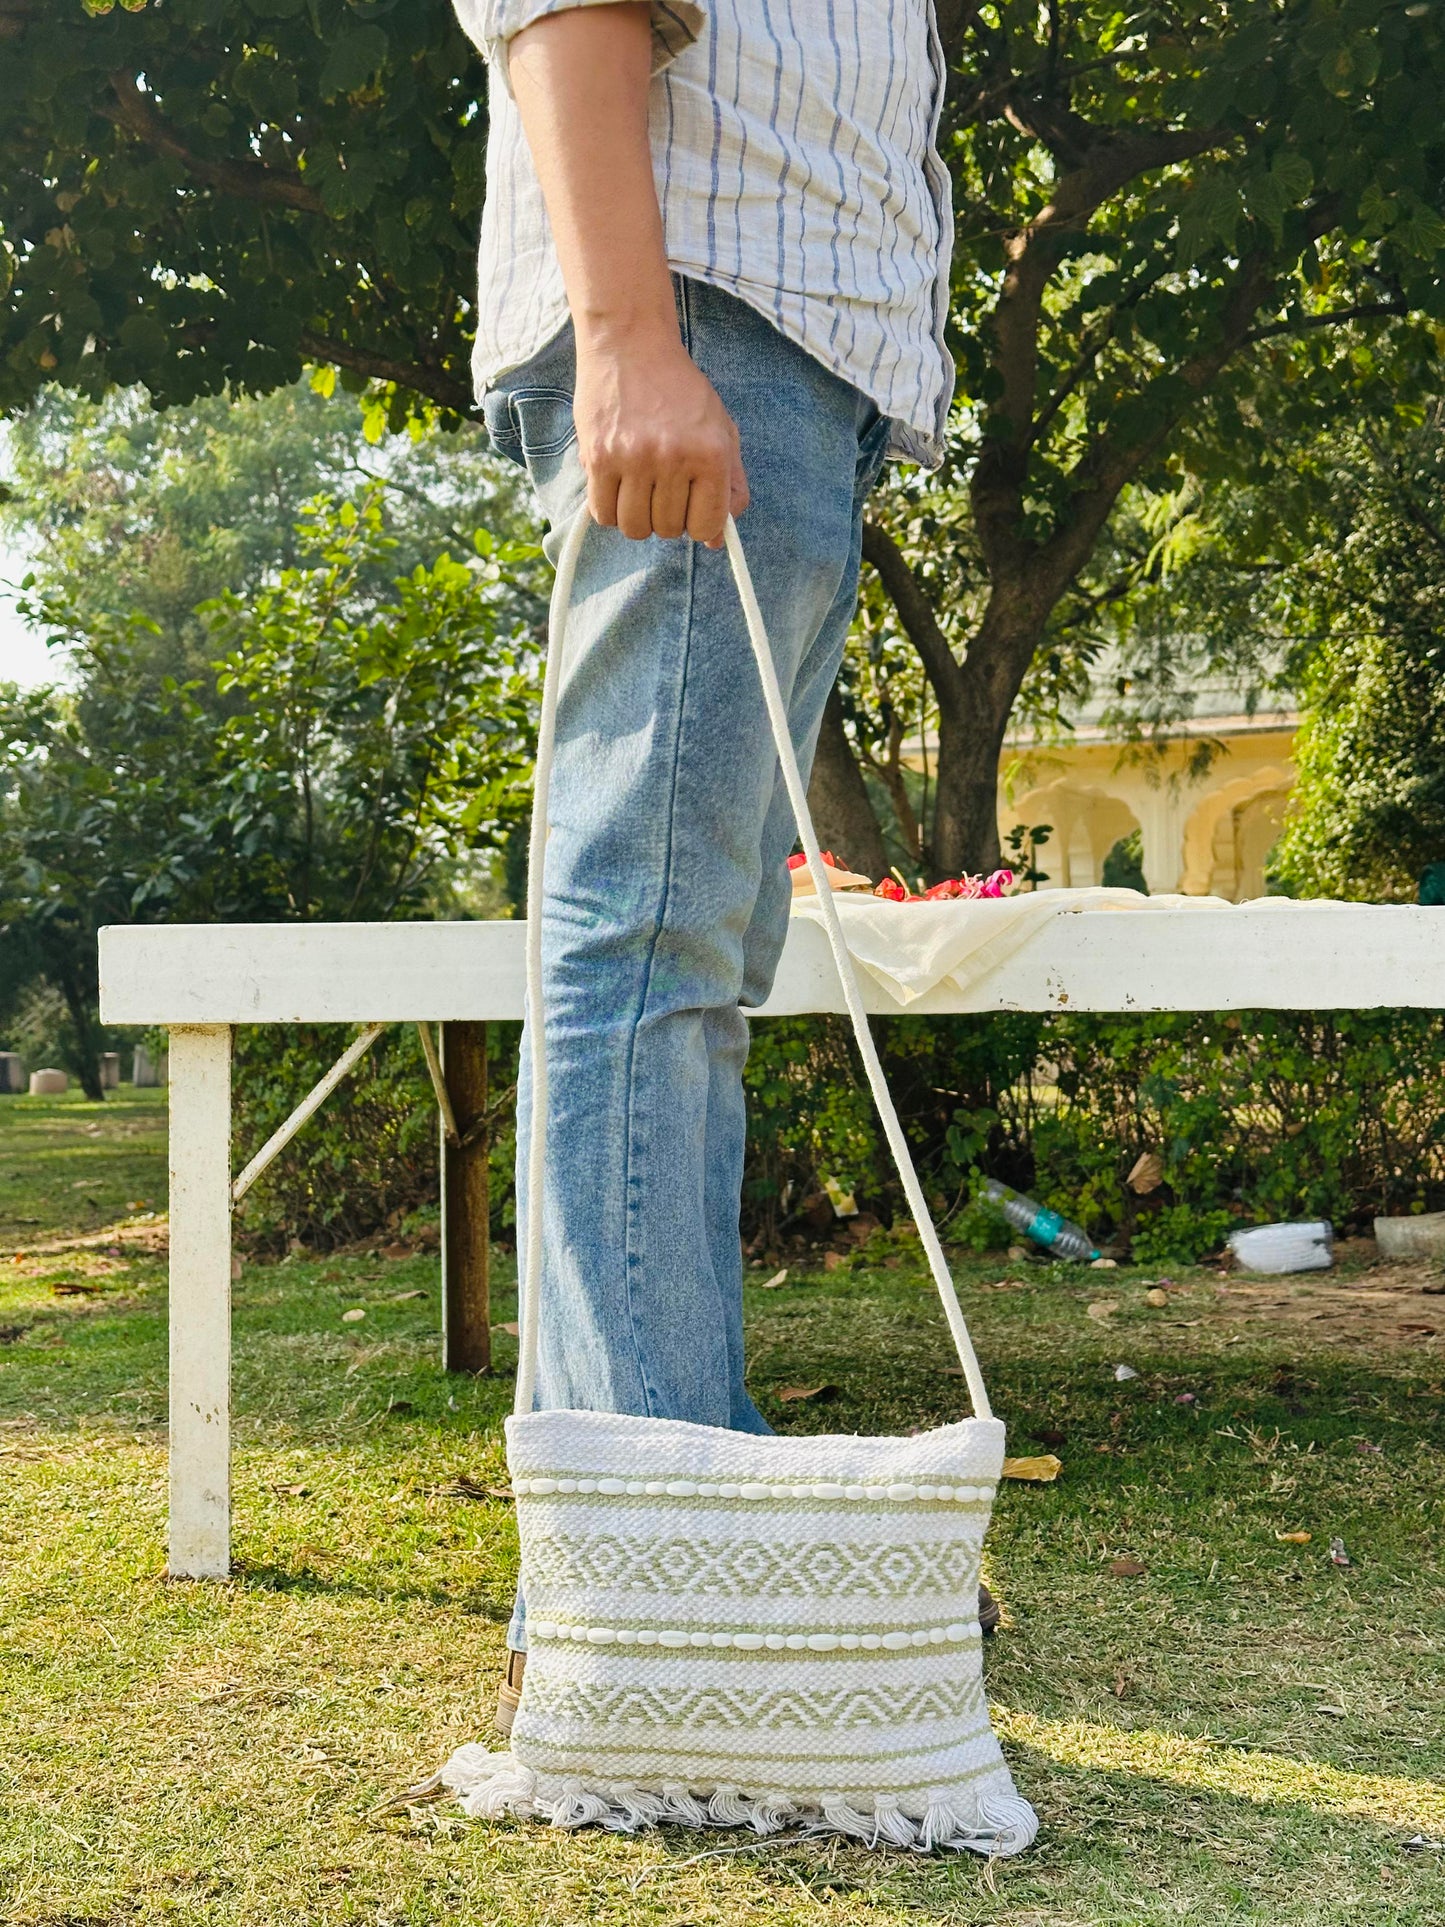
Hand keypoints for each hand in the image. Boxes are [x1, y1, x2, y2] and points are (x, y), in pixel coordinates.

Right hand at [573, 332, 748, 548]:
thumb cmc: (680, 391)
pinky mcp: (598, 457)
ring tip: (639, 489)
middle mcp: (673, 458)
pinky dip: (610, 509)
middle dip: (666, 517)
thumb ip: (730, 485)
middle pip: (669, 529)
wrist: (631, 344)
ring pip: (634, 528)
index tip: (690, 509)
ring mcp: (633, 459)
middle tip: (662, 487)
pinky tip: (617, 486)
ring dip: (637, 517)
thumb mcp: (721, 430)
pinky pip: (603, 514)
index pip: (706, 525)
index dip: (698, 525)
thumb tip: (716, 540)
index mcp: (711, 453)